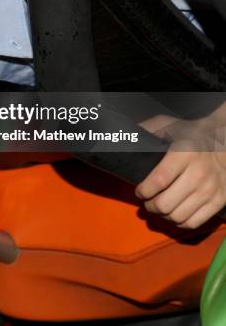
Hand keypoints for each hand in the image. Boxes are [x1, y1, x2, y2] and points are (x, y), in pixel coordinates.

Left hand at [136, 111, 225, 227]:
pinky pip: (195, 222)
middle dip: (150, 206)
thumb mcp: (172, 125)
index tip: (139, 191)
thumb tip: (132, 134)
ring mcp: (210, 190)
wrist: (225, 142)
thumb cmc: (193, 134)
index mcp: (184, 154)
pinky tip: (174, 214)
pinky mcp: (220, 201)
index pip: (159, 180)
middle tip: (146, 201)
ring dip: (163, 216)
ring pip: (178, 216)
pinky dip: (180, 223)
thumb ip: (151, 128)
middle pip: (166, 203)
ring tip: (158, 207)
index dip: (144, 190)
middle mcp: (198, 174)